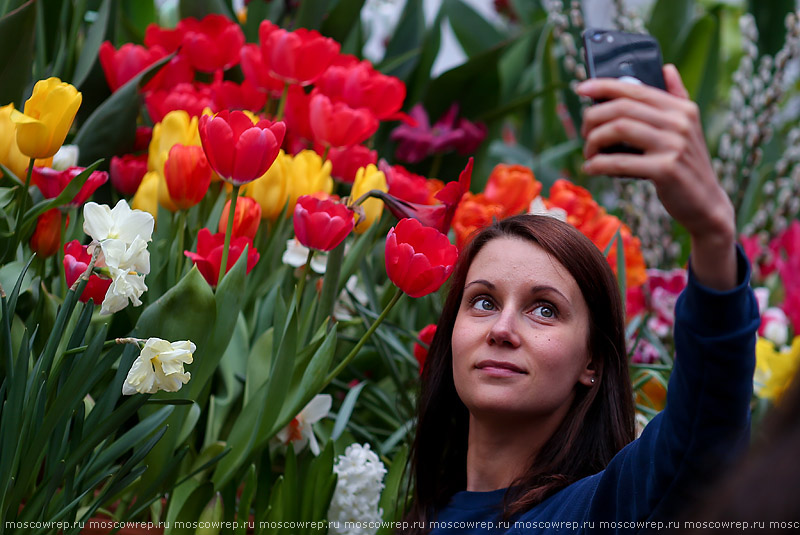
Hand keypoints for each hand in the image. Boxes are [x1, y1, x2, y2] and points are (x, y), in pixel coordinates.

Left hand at [577, 65, 736, 289]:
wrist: (706, 203)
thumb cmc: (686, 165)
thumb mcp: (687, 128)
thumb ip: (676, 97)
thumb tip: (666, 67)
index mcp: (681, 108)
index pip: (635, 89)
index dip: (604, 86)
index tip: (581, 88)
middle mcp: (679, 122)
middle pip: (621, 108)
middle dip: (593, 119)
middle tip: (584, 134)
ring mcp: (674, 145)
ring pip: (618, 129)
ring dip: (593, 141)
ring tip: (589, 153)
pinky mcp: (665, 169)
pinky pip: (620, 162)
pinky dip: (598, 164)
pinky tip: (591, 168)